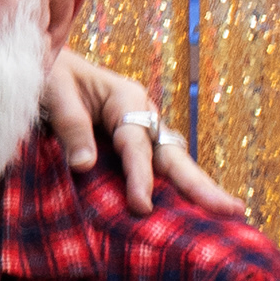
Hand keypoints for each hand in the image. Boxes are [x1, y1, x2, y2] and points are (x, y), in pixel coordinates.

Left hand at [42, 45, 249, 218]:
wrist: (47, 67)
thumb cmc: (50, 75)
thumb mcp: (55, 92)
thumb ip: (71, 126)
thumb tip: (84, 165)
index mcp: (126, 99)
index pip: (137, 145)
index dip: (140, 177)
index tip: (141, 207)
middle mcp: (143, 116)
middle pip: (174, 154)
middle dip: (201, 184)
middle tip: (232, 210)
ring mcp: (143, 131)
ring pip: (174, 163)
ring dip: (198, 188)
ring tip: (230, 213)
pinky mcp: (135, 146)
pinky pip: (159, 169)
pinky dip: (176, 190)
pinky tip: (192, 212)